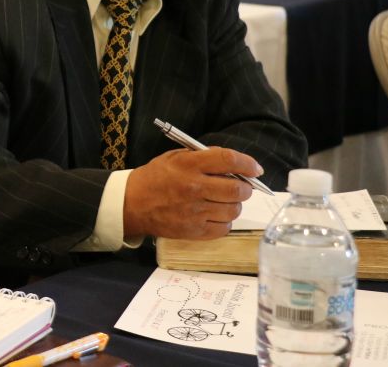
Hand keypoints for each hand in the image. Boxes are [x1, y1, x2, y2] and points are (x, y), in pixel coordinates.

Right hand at [123, 147, 261, 239]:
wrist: (132, 204)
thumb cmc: (155, 178)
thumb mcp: (174, 158)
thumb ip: (202, 157)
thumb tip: (233, 163)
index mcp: (188, 165)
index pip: (228, 160)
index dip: (248, 164)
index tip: (255, 168)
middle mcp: (194, 188)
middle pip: (237, 189)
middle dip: (246, 188)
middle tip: (242, 187)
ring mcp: (194, 212)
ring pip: (233, 210)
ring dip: (234, 204)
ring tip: (224, 201)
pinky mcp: (194, 231)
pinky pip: (224, 228)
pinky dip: (224, 221)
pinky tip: (214, 215)